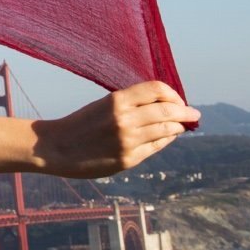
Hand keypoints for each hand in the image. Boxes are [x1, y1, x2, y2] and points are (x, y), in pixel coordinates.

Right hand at [31, 81, 198, 178]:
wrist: (56, 147)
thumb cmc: (81, 123)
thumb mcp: (104, 105)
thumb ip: (132, 104)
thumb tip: (165, 105)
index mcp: (117, 100)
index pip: (157, 89)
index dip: (173, 93)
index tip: (178, 99)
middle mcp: (125, 120)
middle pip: (168, 111)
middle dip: (185, 112)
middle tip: (193, 114)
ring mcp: (128, 141)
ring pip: (167, 130)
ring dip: (179, 127)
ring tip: (182, 126)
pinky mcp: (128, 159)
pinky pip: (156, 147)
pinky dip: (166, 140)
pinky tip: (166, 137)